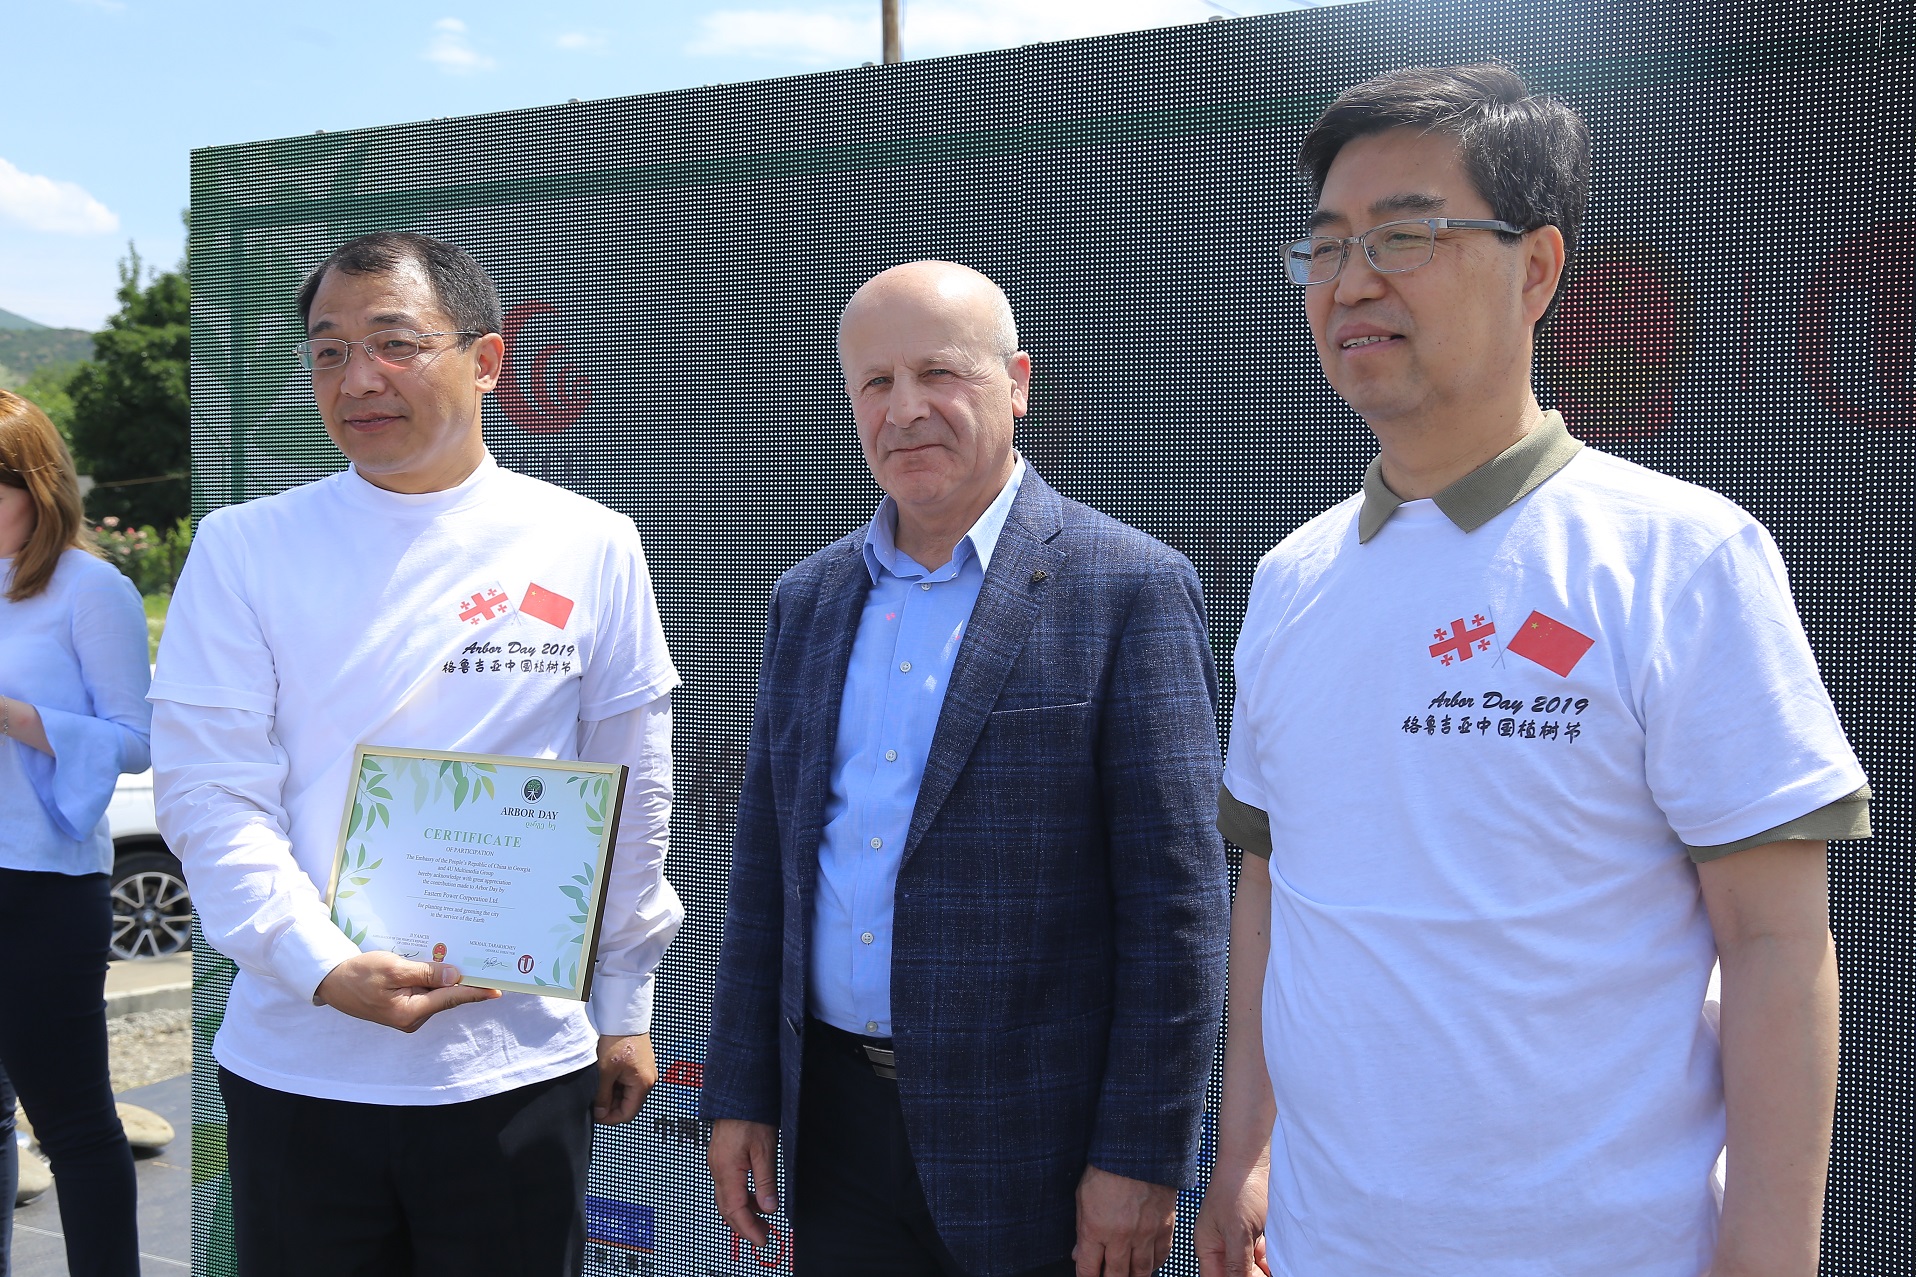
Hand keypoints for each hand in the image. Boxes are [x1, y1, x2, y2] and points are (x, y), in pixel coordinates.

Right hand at [313, 952, 500, 1030]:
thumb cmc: (358, 974)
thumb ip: (424, 973)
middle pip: (446, 996)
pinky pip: (425, 990)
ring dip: (447, 976)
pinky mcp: (403, 1004)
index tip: (497, 989)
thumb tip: (454, 976)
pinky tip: (439, 961)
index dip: (475, 991)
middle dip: (464, 979)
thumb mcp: (391, 968)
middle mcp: (412, 1017)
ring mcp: (407, 1013)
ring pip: (437, 992)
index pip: (450, 999)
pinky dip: (433, 977)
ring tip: (464, 956)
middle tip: (485, 962)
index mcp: (409, 1012)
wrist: (330, 980)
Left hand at [594, 1034, 657, 1123]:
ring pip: (627, 1093)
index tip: (595, 1113)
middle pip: (628, 1104)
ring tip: (599, 1082)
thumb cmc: (617, 1040)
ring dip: (612, 1093)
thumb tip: (600, 1113)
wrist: (623, 1016)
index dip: (609, 1118)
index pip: (627, 1114)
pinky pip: (629, 1081)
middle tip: (594, 1097)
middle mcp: (649, 1079)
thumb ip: (602, 1097)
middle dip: (610, 1104)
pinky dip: (616, 1082)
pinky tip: (606, 1074)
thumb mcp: (604, 1072)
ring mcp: (646, 1071)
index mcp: (643, 1084)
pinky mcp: (641, 1064)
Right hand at [709, 1118, 779, 1246]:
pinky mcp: (720, 1158)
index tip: (762, 1241)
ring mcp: (717, 1164)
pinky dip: (740, 1198)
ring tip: (763, 1219)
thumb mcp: (765, 1151)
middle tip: (764, 1235)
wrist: (737, 1095)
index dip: (749, 1229)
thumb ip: (766, 1182)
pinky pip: (727, 1186)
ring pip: (726, 1198)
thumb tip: (770, 1208)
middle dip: (745, 1226)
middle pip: (727, 1209)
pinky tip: (755, 1198)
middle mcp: (717, 1170)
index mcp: (726, 1171)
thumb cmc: (750, 1117)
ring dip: (743, 1213)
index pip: (736, 1211)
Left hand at [1074, 1164, 1176, 1276]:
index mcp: (1095, 1228)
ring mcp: (1145, 1233)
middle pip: (1115, 1276)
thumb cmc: (1107, 1167)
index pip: (1088, 1270)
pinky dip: (1153, 1265)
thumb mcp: (1083, 1196)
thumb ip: (1082, 1229)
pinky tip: (1146, 1265)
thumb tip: (1079, 1254)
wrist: (1140, 1147)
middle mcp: (1121, 1236)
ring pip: (1140, 1272)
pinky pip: (1161, 1256)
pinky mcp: (1165, 1226)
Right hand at [1194, 1162, 1270, 1276]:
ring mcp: (1236, 1237)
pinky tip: (1277, 1262)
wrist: (1253, 1159)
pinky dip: (1267, 1261)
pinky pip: (1258, 1255)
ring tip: (1275, 1269)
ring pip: (1248, 1267)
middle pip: (1234, 1275)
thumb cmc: (1238, 1188)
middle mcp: (1221, 1244)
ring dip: (1260, 1271)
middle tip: (1266, 1275)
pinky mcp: (1252, 1230)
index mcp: (1208, 1246)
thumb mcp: (1238, 1232)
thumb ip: (1236, 1263)